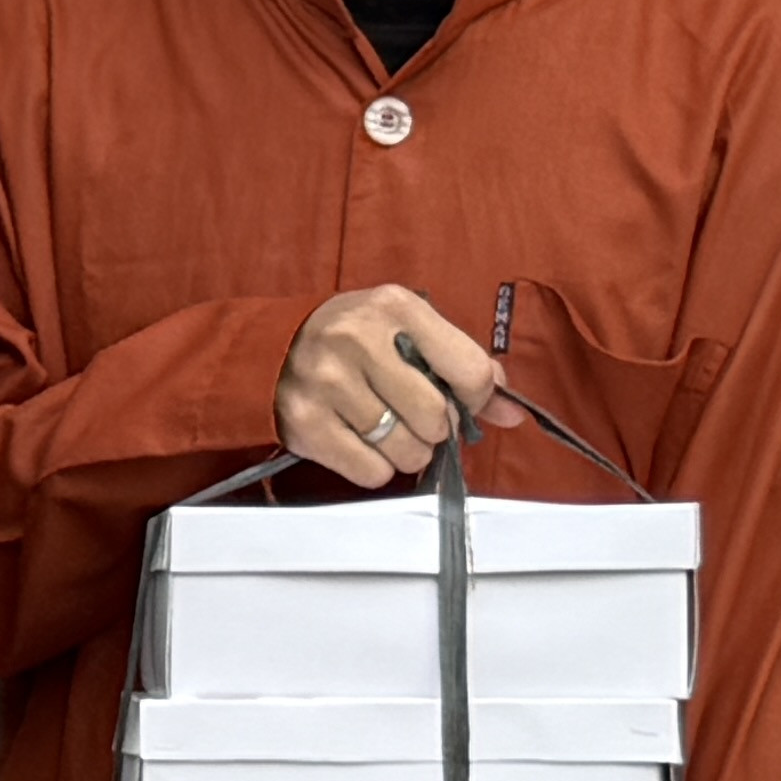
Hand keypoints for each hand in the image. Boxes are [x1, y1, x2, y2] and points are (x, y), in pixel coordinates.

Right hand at [276, 283, 522, 487]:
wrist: (266, 348)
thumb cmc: (352, 338)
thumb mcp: (406, 330)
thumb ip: (464, 365)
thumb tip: (514, 414)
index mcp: (395, 308)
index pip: (470, 370)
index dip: (476, 398)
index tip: (458, 399)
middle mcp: (358, 340)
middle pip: (436, 417)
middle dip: (435, 429)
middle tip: (415, 418)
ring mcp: (327, 383)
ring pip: (406, 450)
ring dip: (408, 452)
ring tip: (387, 431)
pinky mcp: (305, 424)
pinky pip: (372, 472)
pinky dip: (376, 467)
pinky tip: (361, 443)